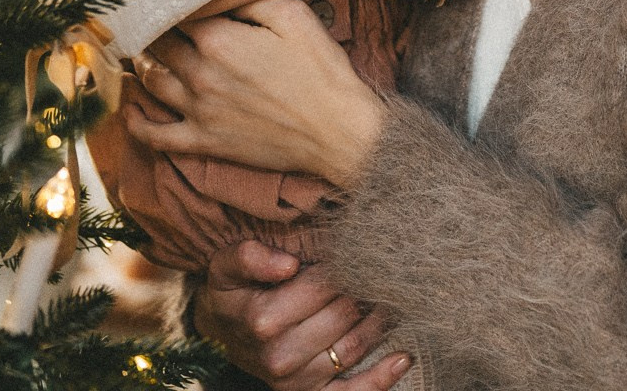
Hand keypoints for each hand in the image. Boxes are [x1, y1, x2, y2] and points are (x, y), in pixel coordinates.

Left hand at [128, 0, 388, 183]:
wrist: (339, 131)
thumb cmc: (322, 71)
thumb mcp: (295, 16)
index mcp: (219, 39)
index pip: (176, 12)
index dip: (169, 0)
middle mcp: (200, 74)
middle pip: (158, 44)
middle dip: (152, 28)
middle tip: (149, 18)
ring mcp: (198, 110)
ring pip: (151, 82)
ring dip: (143, 65)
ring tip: (143, 52)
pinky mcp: (204, 141)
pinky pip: (155, 136)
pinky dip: (137, 123)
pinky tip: (132, 110)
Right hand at [191, 240, 409, 390]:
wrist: (223, 334)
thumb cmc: (233, 292)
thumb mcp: (227, 266)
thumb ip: (250, 257)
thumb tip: (288, 264)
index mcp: (263, 320)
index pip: (322, 284)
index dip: (344, 263)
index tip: (356, 248)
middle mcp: (280, 355)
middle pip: (343, 314)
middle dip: (363, 288)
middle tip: (378, 269)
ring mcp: (296, 379)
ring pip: (354, 346)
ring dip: (379, 322)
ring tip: (389, 297)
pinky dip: (380, 378)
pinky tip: (403, 358)